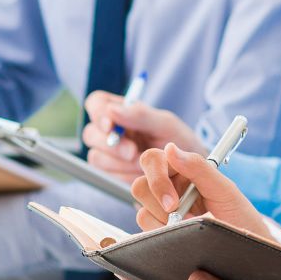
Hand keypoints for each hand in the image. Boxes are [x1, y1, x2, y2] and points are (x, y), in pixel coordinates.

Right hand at [79, 92, 201, 183]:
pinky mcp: (112, 174)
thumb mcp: (165, 124)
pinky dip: (124, 176)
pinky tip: (140, 174)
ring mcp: (109, 153)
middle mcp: (111, 131)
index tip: (110, 126)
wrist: (189, 171)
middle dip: (112, 146)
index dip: (98, 114)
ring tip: (144, 164)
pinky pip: (106, 176)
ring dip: (120, 163)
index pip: (96, 103)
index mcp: (122, 111)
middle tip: (134, 153)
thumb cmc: (178, 141)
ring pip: (96, 157)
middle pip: (91, 134)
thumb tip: (111, 109)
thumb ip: (140, 115)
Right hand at [132, 143, 266, 234]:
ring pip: (142, 211)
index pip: (152, 160)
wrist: (244, 247)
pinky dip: (163, 234)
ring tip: (191, 226)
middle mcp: (169, 188)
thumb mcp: (224, 190)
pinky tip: (182, 235)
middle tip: (182, 218)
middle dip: (159, 203)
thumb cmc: (238, 216)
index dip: (157, 180)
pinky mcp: (159, 230)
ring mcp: (162, 210)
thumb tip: (170, 148)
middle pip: (140, 186)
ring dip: (165, 222)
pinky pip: (146, 231)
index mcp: (183, 170)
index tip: (173, 203)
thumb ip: (198, 167)